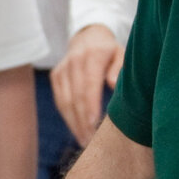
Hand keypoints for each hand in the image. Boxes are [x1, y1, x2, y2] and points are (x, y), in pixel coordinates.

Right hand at [52, 26, 123, 146]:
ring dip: (74, 123)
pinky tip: (77, 130)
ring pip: (64, 101)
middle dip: (82, 121)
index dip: (90, 105)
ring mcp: (62, 68)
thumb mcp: (123, 54)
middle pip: (75, 96)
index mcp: (93, 55)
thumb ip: (119, 69)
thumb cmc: (112, 52)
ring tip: (85, 141)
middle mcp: (74, 60)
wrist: (89, 37)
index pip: (89, 84)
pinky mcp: (56, 75)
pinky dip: (67, 117)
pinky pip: (60, 100)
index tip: (94, 123)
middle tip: (91, 142)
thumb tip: (113, 84)